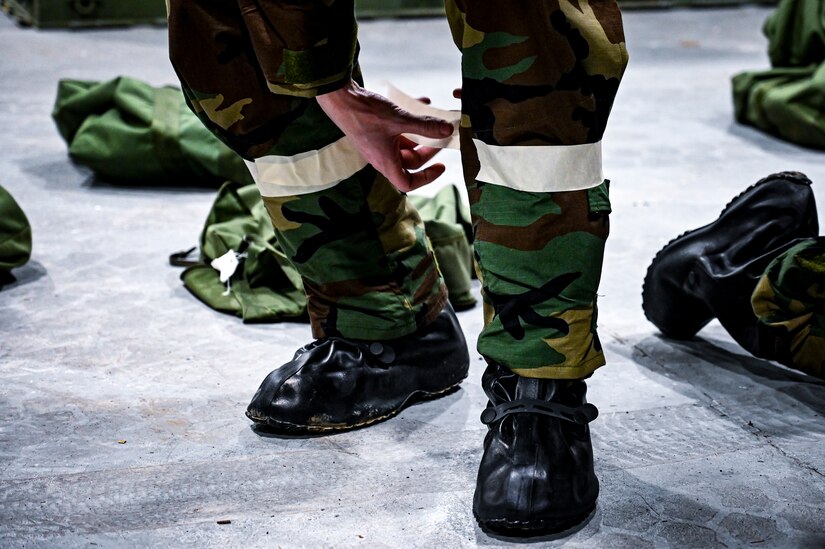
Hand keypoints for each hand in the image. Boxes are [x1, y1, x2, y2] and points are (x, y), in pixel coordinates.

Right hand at [316, 80, 454, 191]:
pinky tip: (421, 102)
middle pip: (410, 162)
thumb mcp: (400, 120)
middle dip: (427, 149)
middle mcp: (381, 156)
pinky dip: (410, 119)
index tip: (440, 166)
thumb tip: (448, 130)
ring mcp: (378, 143)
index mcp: (386, 162)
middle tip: (441, 135)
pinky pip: (397, 130)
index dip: (426, 178)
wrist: (340, 98)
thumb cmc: (366, 113)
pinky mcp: (375, 130)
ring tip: (433, 118)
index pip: (407, 182)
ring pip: (404, 144)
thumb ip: (426, 126)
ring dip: (420, 132)